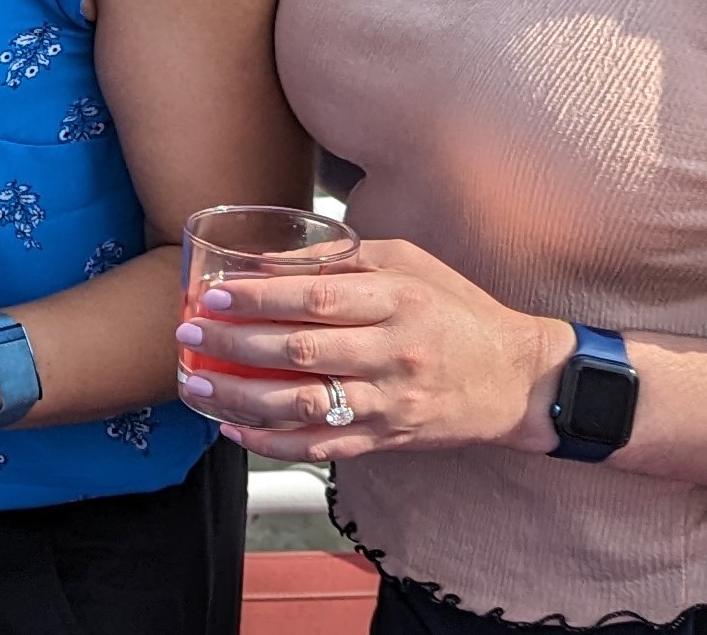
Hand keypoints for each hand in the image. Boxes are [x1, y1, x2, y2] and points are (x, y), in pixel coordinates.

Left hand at [173, 237, 570, 461]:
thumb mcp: (410, 262)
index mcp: (398, 300)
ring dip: (243, 398)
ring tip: (198, 384)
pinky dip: (274, 444)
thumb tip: (274, 258)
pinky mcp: (389, 440)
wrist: (518, 380)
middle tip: (189, 333)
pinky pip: (324, 449)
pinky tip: (235, 429)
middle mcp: (393, 354)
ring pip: (306, 406)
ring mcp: (391, 404)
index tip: (215, 294)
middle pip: (303, 352)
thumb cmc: (457, 307)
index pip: (318, 300)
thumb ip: (345, 257)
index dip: (260, 297)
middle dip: (237, 343)